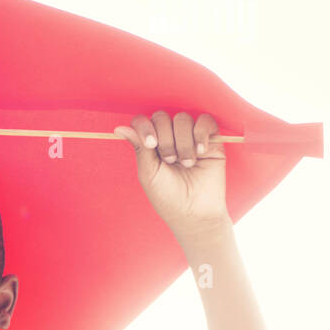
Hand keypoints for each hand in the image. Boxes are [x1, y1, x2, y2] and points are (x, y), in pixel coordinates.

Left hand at [113, 110, 228, 239]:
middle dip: (165, 140)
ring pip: (183, 119)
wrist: (195, 211)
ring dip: (183, 143)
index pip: (144, 121)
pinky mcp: (211, 138)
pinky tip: (201, 153)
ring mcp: (190, 136)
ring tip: (187, 163)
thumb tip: (118, 128)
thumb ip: (138, 148)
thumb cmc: (168, 197)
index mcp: (152, 145)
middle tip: (171, 161)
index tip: (151, 144)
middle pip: (162, 117)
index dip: (145, 127)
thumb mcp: (148, 173)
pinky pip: (205, 121)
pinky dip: (201, 134)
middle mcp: (170, 137)